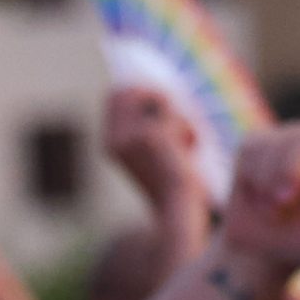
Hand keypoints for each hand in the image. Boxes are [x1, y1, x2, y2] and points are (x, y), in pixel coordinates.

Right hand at [103, 87, 211, 233]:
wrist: (178, 208)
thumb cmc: (170, 180)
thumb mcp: (152, 150)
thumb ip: (146, 124)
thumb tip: (158, 92)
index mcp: (109, 142)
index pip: (116, 96)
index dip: (141, 93)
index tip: (163, 111)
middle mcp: (113, 140)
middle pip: (131, 90)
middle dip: (158, 97)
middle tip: (175, 119)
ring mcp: (129, 139)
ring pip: (158, 99)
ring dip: (177, 115)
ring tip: (185, 141)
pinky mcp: (150, 138)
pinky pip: (176, 117)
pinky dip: (189, 130)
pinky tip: (190, 150)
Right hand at [215, 64, 299, 282]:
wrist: (262, 251)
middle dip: (291, 171)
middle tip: (282, 202)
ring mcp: (288, 139)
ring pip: (275, 149)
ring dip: (270, 185)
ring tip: (275, 208)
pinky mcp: (256, 143)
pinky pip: (252, 153)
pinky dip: (253, 182)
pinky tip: (258, 196)